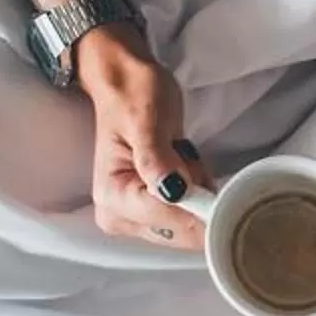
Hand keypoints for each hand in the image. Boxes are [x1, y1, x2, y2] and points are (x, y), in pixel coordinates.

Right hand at [76, 24, 209, 247]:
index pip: (170, 218)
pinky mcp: (149, 215)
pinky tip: (182, 167)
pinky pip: (188, 216)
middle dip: (197, 196)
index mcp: (113, 197)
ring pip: (189, 225)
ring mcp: (134, 220)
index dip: (200, 202)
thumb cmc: (133, 95)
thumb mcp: (147, 119)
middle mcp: (118, 218)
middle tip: (183, 155)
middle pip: (181, 231)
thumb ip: (157, 159)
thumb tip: (173, 192)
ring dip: (197, 192)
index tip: (202, 170)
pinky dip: (195, 192)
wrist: (123, 83)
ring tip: (179, 156)